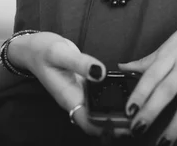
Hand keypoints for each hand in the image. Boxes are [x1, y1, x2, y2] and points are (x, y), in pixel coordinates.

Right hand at [8, 32, 129, 137]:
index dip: (107, 128)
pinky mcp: (86, 83)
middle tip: (141, 116)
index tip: (127, 124)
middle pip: (99, 120)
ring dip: (117, 111)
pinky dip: (113, 96)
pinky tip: (127, 89)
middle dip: (118, 123)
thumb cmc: (43, 51)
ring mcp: (81, 92)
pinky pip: (100, 95)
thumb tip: (101, 72)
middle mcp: (77, 99)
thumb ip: (80, 63)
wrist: (35, 47)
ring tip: (140, 106)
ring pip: (101, 109)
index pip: (89, 123)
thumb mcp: (60, 53)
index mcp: (69, 98)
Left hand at [118, 4, 176, 144]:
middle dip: (151, 111)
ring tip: (162, 142)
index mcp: (172, 52)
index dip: (139, 93)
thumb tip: (124, 66)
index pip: (152, 75)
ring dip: (175, 125)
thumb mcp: (173, 39)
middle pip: (167, 91)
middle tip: (137, 128)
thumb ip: (150, 58)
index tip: (128, 109)